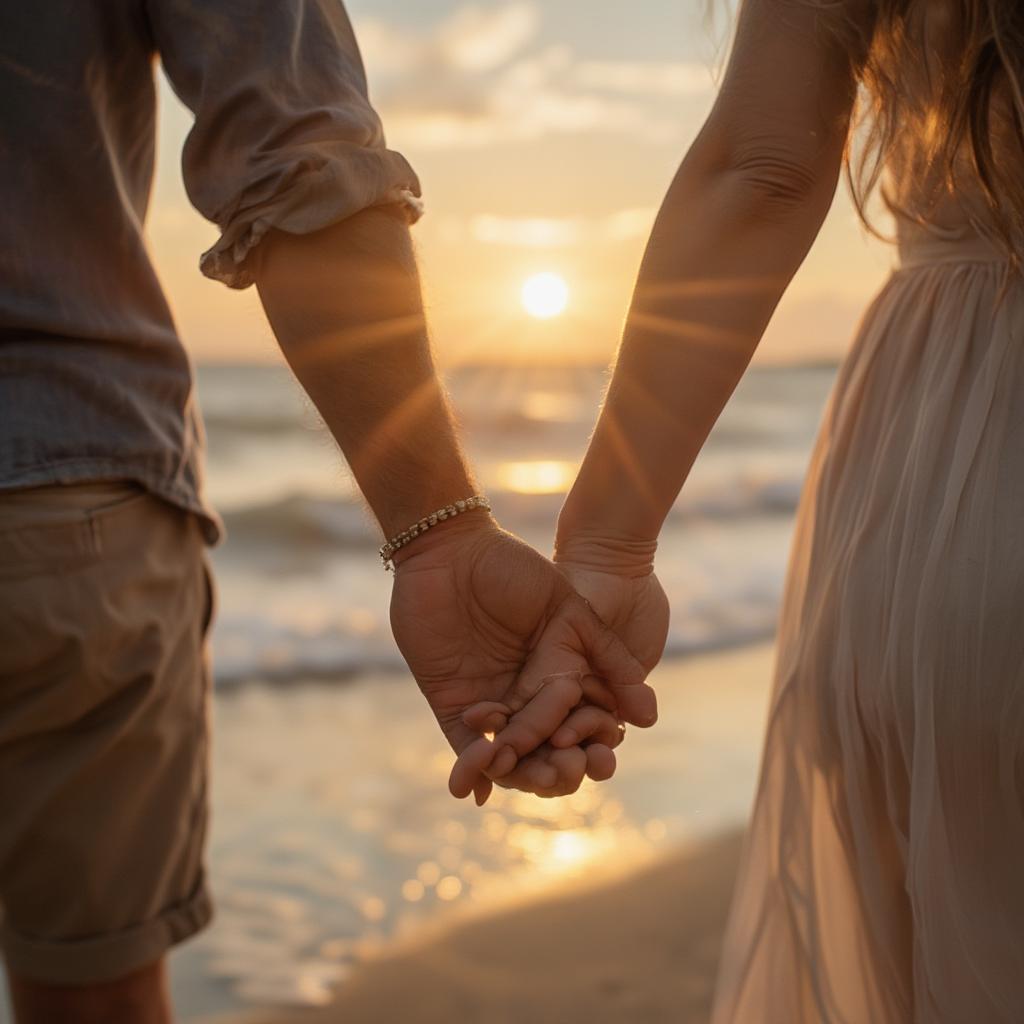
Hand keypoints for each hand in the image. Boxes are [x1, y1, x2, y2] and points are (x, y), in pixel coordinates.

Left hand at [389, 515, 655, 802]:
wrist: (454, 551)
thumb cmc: (515, 570)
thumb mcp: (574, 611)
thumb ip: (611, 660)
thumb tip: (648, 717)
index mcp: (560, 678)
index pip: (580, 726)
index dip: (592, 746)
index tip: (602, 758)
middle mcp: (527, 697)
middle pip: (547, 750)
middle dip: (557, 768)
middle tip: (567, 773)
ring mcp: (490, 703)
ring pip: (510, 756)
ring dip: (520, 774)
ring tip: (530, 776)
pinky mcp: (452, 704)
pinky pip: (465, 747)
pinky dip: (472, 769)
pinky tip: (478, 787)